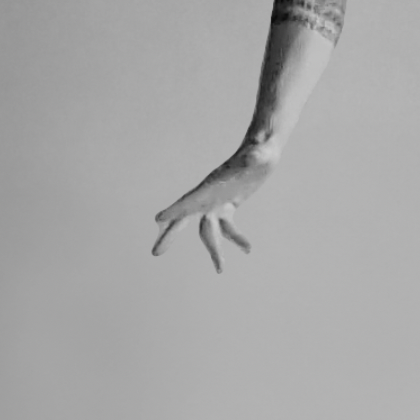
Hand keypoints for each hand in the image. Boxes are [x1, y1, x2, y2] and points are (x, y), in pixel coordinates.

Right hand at [151, 139, 279, 271]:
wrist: (263, 149)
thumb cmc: (261, 149)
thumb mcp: (261, 154)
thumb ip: (257, 155)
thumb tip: (256, 156)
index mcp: (213, 184)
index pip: (190, 200)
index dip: (175, 210)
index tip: (158, 219)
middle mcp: (210, 194)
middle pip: (186, 217)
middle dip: (170, 234)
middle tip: (156, 252)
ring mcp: (218, 201)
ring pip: (208, 230)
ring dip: (213, 250)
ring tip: (220, 270)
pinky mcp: (229, 205)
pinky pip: (227, 227)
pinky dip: (235, 239)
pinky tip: (248, 249)